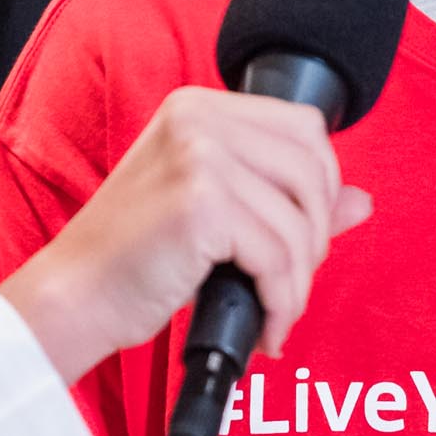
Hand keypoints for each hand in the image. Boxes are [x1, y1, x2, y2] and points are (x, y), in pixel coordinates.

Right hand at [0, 87, 373, 384]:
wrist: (73, 296)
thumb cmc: (132, 258)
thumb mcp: (211, 211)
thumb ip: (282, 198)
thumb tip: (361, 202)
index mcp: (199, 108)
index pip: (303, 129)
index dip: (321, 187)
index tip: (304, 235)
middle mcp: (198, 119)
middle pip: (312, 170)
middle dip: (315, 237)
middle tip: (290, 282)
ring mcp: (199, 156)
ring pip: (298, 222)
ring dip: (298, 282)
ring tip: (274, 313)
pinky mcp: (200, 203)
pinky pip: (276, 259)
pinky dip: (281, 302)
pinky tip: (266, 327)